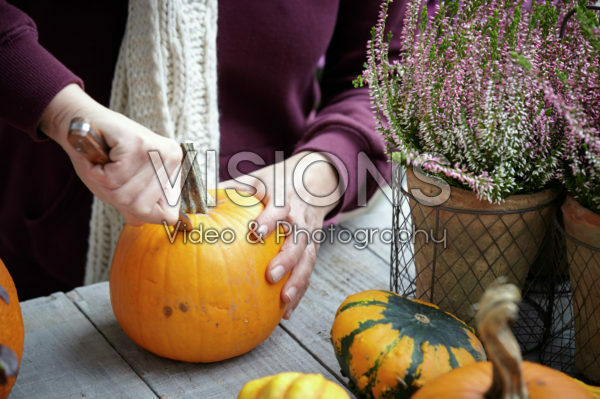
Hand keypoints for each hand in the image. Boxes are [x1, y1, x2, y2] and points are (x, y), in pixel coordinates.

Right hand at [40, 84, 181, 225]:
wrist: (79, 121)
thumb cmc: (103, 155)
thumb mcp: (124, 185)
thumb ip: (139, 206)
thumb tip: (150, 224)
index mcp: (174, 168)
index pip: (169, 214)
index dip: (144, 211)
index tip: (129, 190)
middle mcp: (171, 158)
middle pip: (142, 208)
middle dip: (118, 196)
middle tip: (110, 173)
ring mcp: (156, 150)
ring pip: (127, 196)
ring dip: (106, 184)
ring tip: (104, 164)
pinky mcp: (137, 143)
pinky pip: (114, 179)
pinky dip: (98, 173)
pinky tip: (100, 157)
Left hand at [220, 151, 341, 318]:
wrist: (312, 182)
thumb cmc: (274, 184)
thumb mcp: (254, 180)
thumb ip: (229, 191)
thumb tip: (195, 201)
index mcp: (284, 199)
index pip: (279, 208)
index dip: (270, 219)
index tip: (256, 232)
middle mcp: (300, 218)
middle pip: (298, 239)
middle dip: (287, 258)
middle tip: (271, 275)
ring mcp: (310, 236)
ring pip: (308, 259)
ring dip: (298, 281)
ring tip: (284, 301)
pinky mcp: (313, 249)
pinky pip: (309, 272)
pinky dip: (300, 291)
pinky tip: (286, 311)